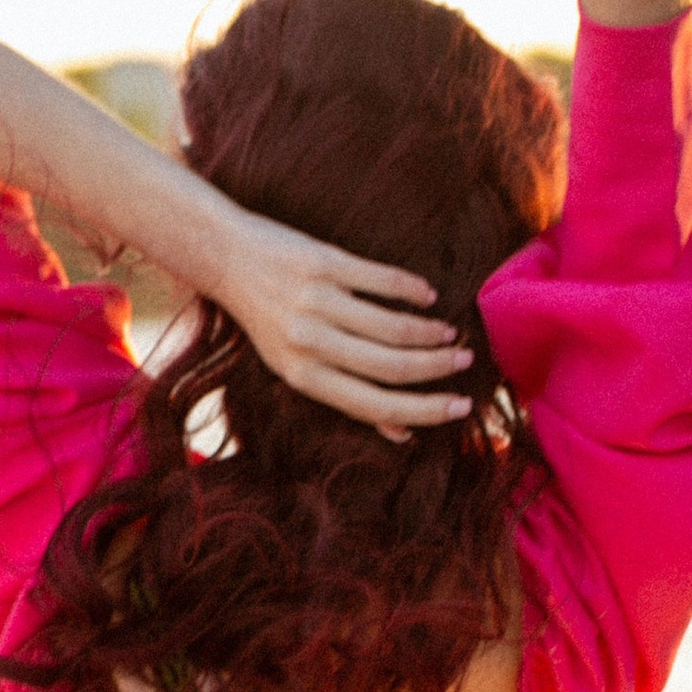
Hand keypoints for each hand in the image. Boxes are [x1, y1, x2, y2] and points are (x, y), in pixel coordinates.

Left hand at [217, 213, 474, 438]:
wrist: (225, 256)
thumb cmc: (268, 320)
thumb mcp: (295, 366)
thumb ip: (348, 396)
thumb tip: (401, 435)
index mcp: (302, 376)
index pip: (376, 405)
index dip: (425, 410)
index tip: (462, 407)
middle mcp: (308, 342)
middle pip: (392, 366)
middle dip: (438, 368)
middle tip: (466, 361)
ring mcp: (316, 301)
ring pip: (393, 325)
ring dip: (430, 332)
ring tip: (449, 332)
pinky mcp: (323, 262)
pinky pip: (382, 279)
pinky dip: (412, 289)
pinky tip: (428, 294)